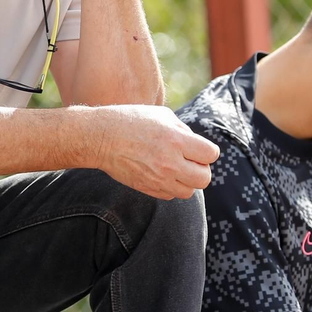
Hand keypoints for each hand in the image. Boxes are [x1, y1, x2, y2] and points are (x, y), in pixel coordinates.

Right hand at [88, 105, 219, 199]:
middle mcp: (169, 162)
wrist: (100, 138)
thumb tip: (197, 146)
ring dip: (187, 181)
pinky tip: (162, 173)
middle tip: (190, 160)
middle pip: (204, 179)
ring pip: (189, 192)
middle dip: (201, 169)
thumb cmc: (131, 121)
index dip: (207, 151)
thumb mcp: (162, 115)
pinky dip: (171, 187)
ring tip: (176, 168)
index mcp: (175, 140)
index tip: (198, 148)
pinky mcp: (147, 188)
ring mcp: (157, 179)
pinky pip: (170, 196)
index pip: (211, 155)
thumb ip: (184, 131)